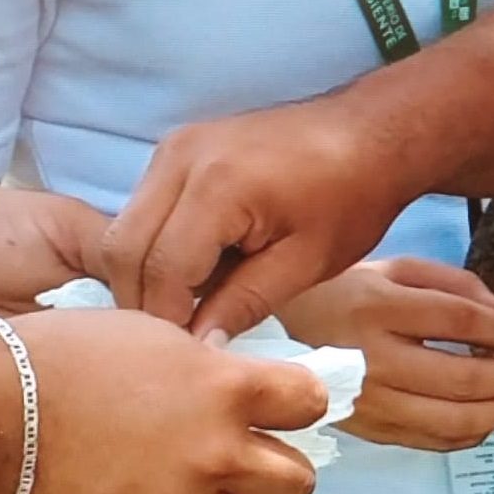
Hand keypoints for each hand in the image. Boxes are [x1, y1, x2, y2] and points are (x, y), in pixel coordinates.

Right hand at [0, 309, 325, 493]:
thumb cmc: (60, 356)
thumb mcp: (151, 336)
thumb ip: (206, 367)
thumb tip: (231, 378)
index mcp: (225, 389)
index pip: (310, 403)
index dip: (301, 403)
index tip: (286, 405)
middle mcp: (215, 452)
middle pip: (299, 484)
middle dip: (281, 472)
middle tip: (253, 461)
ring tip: (192, 486)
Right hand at [102, 104, 422, 339]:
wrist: (369, 134)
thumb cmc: (351, 198)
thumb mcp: (305, 263)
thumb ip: (244, 304)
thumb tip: (198, 348)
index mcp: (218, 186)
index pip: (163, 270)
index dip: (167, 321)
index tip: (185, 360)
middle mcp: (181, 158)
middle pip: (124, 248)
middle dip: (142, 302)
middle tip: (176, 343)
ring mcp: (174, 148)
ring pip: (125, 229)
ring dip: (145, 276)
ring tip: (185, 312)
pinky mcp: (177, 150)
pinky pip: (143, 210)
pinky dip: (155, 249)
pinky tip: (192, 277)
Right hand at [277, 258, 493, 450]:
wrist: (274, 338)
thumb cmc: (340, 295)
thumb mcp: (394, 270)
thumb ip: (457, 287)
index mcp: (379, 306)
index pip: (461, 322)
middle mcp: (373, 358)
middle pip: (464, 376)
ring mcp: (370, 402)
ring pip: (455, 420)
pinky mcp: (371, 431)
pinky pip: (435, 443)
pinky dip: (473, 433)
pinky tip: (486, 414)